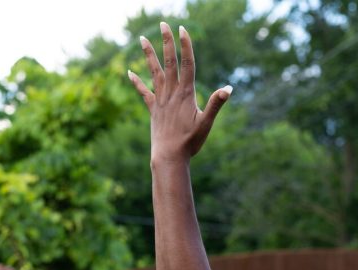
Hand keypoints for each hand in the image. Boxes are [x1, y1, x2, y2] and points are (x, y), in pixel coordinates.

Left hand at [128, 22, 231, 161]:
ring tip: (142, 38)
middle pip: (169, 62)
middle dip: (167, 42)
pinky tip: (129, 71)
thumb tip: (229, 88)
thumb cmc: (189, 142)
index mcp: (186, 94)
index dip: (185, 46)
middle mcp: (171, 93)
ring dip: (149, 54)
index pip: (187, 64)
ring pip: (155, 72)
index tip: (182, 29)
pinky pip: (144, 92)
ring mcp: (160, 100)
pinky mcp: (153, 110)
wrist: (169, 157)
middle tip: (163, 24)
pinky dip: (136, 81)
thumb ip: (216, 104)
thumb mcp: (206, 123)